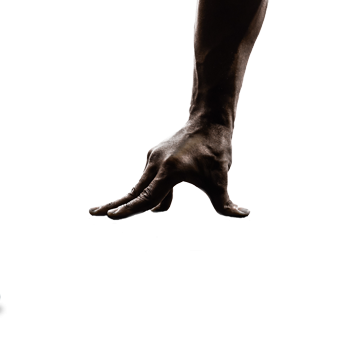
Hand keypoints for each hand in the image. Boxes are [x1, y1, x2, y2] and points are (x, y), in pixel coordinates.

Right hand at [90, 119, 250, 218]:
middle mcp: (157, 164)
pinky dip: (148, 194)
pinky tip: (160, 208)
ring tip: (108, 213)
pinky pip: (149, 180)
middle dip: (114, 205)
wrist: (209, 120)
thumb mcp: (221, 180)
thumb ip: (227, 204)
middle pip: (134, 191)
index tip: (113, 216)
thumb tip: (243, 216)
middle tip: (94, 214)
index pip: (147, 196)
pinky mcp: (156, 156)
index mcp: (170, 172)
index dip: (131, 209)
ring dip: (129, 201)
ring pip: (140, 186)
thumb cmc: (215, 150)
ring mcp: (154, 159)